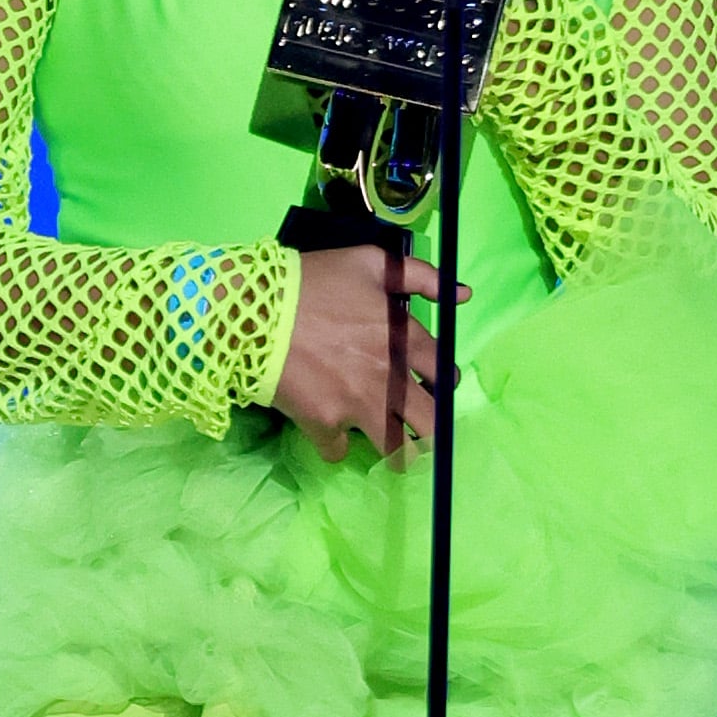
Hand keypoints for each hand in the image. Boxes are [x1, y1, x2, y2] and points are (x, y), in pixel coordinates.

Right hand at [273, 244, 467, 461]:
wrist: (254, 308)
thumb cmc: (315, 280)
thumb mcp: (371, 263)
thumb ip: (422, 276)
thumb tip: (462, 295)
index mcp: (405, 340)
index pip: (446, 375)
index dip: (443, 383)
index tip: (432, 386)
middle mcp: (390, 380)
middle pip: (433, 426)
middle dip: (431, 429)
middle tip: (417, 424)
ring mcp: (358, 407)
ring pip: (397, 453)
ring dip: (397, 451)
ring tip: (390, 446)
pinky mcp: (324, 426)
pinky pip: (340, 453)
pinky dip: (337, 444)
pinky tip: (332, 431)